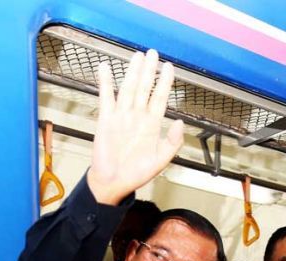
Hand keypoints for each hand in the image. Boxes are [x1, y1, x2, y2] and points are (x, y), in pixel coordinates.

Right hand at [87, 50, 183, 204]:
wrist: (114, 182)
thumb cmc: (137, 173)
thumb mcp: (161, 160)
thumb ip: (172, 142)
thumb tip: (180, 122)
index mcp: (152, 124)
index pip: (160, 98)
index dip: (165, 82)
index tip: (169, 67)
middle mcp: (137, 116)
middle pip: (144, 88)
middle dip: (149, 71)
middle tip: (152, 53)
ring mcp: (121, 116)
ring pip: (128, 88)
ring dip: (132, 72)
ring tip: (137, 56)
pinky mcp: (106, 119)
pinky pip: (106, 97)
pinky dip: (105, 82)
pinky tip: (104, 68)